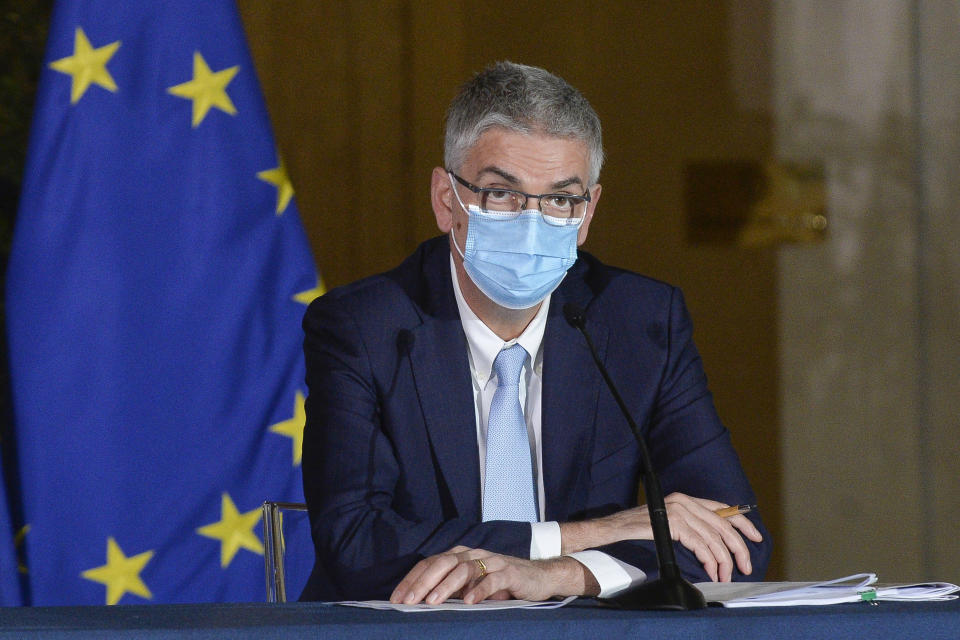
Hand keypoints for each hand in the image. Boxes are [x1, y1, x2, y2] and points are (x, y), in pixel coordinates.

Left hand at [389, 546, 596, 604]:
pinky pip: (492, 580)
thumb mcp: (471, 586)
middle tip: (408, 602)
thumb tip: (420, 603)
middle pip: (442, 563)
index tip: (396, 598)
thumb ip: (451, 590)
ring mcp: (492, 562)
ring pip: (463, 569)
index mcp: (460, 556)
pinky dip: (479, 590)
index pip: (430, 564)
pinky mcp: (510, 573)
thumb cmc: (501, 584)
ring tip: (431, 602)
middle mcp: (473, 555)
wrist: (539, 578)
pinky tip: (468, 602)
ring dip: (445, 586)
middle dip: (422, 583)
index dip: (412, 580)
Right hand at [561, 492, 762, 581]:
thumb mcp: (668, 522)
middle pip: (723, 524)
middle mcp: (685, 501)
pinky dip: (710, 561)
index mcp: (686, 498)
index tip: (756, 537)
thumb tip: (713, 543)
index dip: (743, 523)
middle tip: (745, 566)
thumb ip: (689, 526)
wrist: (614, 529)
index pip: (723, 508)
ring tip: (725, 575)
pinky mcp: (673, 523)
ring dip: (723, 561)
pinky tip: (712, 571)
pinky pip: (701, 545)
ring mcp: (679, 511)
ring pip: (714, 538)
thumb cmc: (638, 529)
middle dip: (739, 548)